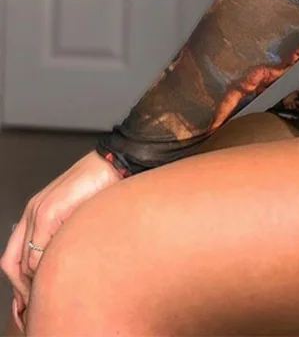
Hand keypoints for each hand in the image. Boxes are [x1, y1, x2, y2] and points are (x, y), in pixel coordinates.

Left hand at [1, 151, 123, 330]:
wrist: (115, 162)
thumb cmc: (105, 186)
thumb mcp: (81, 215)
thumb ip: (68, 235)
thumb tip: (66, 267)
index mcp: (38, 214)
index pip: (18, 258)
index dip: (23, 284)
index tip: (35, 301)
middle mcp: (32, 213)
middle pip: (13, 263)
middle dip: (23, 289)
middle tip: (37, 306)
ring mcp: (37, 212)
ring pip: (24, 262)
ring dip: (34, 283)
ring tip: (51, 296)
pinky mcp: (47, 211)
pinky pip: (37, 253)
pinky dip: (44, 270)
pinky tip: (60, 277)